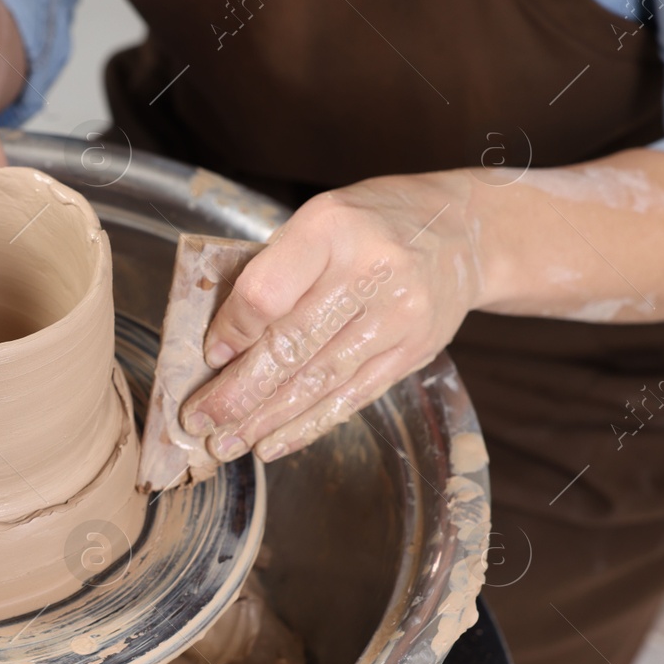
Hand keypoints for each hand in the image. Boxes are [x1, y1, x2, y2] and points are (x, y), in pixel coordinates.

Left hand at [179, 172, 479, 462]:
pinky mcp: (415, 351)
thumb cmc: (369, 224)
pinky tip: (273, 442)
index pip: (268, 293)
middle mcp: (371, 270)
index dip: (232, 331)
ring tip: (228, 442)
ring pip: (320, 380)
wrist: (463, 230)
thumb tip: (222, 344)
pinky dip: (308, 424)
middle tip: (199, 420)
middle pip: (292, 346)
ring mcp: (398, 315)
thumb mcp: (316, 221)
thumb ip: (274, 272)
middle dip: (238, 392)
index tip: (208, 357)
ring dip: (266, 419)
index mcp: (331, 227)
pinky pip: (352, 396)